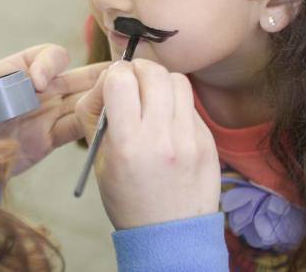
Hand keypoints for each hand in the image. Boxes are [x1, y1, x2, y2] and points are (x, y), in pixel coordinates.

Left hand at [0, 44, 107, 174]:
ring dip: (103, 95)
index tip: (39, 83)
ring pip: (82, 98)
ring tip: (129, 90)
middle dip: (95, 73)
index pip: (42, 57)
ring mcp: (45, 112)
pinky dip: (96, 123)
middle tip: (115, 75)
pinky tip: (113, 121)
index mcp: (13, 72)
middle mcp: (34, 88)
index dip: (46, 65)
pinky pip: (79, 126)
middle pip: (72, 74)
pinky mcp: (51, 138)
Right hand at [75, 60, 220, 229]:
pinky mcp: (208, 142)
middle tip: (133, 84)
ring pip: (177, 80)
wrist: (169, 235)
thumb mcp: (98, 160)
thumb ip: (96, 116)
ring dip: (161, 82)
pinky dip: (176, 104)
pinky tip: (169, 122)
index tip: (113, 86)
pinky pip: (191, 104)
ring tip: (153, 98)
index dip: (113, 76)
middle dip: (138, 71)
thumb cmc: (126, 197)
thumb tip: (108, 81)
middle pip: (152, 72)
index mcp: (128, 144)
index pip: (120, 79)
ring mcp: (190, 139)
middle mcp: (161, 138)